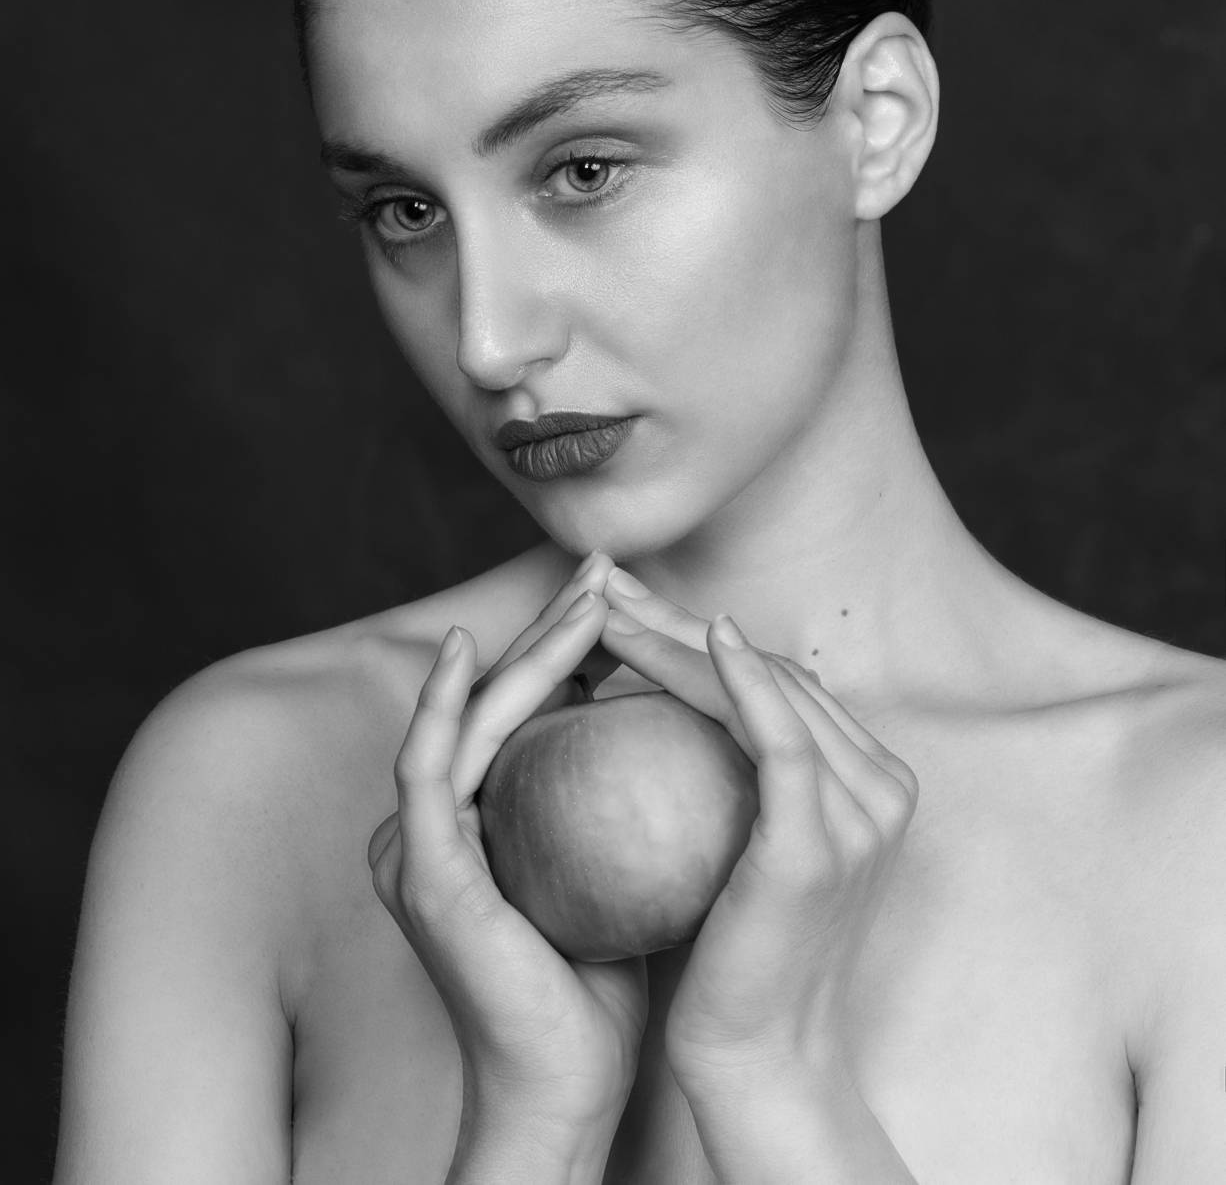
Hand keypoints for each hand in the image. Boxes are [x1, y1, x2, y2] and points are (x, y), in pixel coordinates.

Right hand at [366, 552, 648, 1133]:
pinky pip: (427, 766)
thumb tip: (696, 726)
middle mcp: (439, 820)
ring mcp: (419, 843)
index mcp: (480, 818)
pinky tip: (469, 654)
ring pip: (470, 716)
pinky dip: (441, 704)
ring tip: (582, 595)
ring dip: (524, 650)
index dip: (573, 647)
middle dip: (553, 625)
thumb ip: (630, 801)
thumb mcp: (622, 866)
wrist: (566, 1082)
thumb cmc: (605, 981)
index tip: (631, 600)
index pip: (532, 712)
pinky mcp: (419, 868)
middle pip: (499, 699)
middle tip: (605, 569)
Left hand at [595, 572, 918, 1090]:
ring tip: (610, 611)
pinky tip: (703, 636)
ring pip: (767, 690)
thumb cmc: (735, 952)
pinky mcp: (819, 842)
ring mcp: (861, 813)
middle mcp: (881, 786)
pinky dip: (744, 680)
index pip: (776, 679)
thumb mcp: (745, 844)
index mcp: (870, 780)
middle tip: (607, 583)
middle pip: (771, 671)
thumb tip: (668, 699)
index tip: (625, 605)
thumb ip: (736, 775)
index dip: (697, 632)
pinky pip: (781, 739)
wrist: (758, 1054)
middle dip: (680, 618)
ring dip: (683, 638)